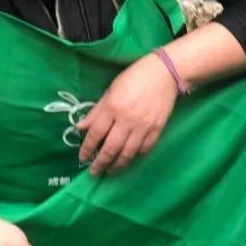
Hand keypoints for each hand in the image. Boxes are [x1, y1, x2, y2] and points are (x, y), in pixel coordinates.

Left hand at [77, 52, 177, 174]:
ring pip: (128, 153)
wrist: (165, 73)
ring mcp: (144, 126)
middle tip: (94, 172)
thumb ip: (96, 111)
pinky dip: (135, 156)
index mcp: (112, 107)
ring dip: (117, 165)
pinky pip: (144, 149)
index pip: (96, 133)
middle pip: (111, 148)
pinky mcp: (157, 129)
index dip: (87, 148)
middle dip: (101, 163)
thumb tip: (81, 128)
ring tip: (110, 170)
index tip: (82, 158)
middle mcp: (127, 120)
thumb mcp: (110, 90)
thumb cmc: (134, 77)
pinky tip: (129, 159)